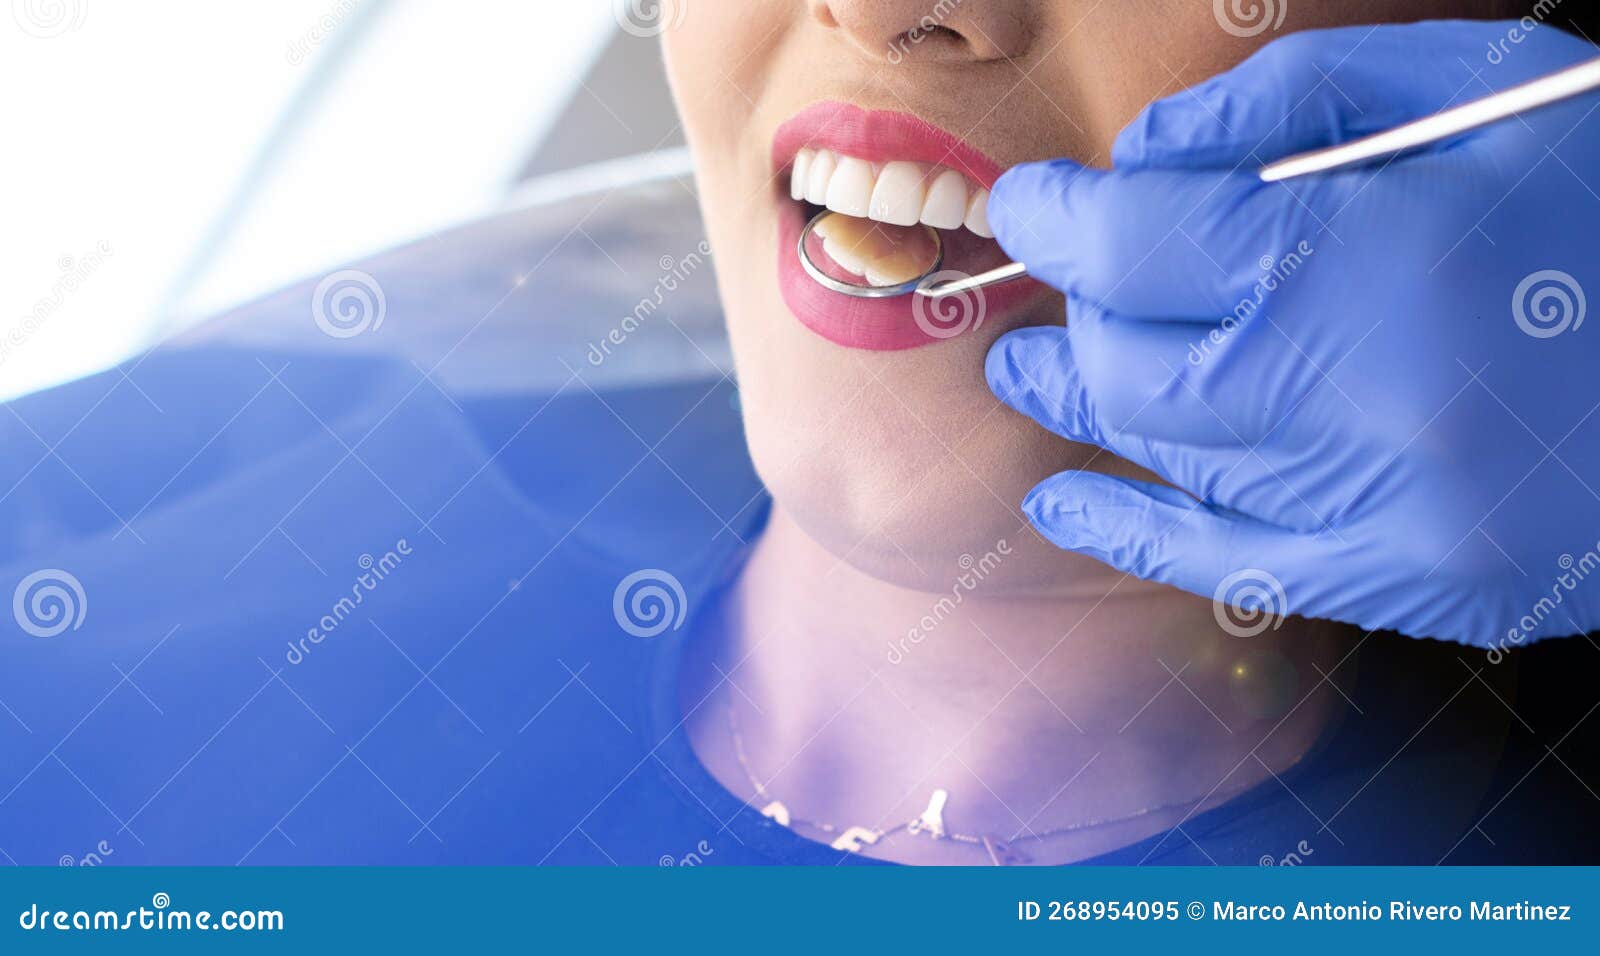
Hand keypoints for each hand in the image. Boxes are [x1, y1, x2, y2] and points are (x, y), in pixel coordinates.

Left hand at [983, 21, 1599, 648]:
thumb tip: (1142, 162)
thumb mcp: (1478, 89)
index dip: (1061, 220)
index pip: (1141, 247)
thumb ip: (1289, 108)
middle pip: (1138, 365)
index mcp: (1382, 256)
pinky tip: (1066, 498)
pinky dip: (1135, 529)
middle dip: (1084, 312)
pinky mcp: (1419, 577)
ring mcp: (1391, 510)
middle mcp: (1368, 399)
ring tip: (1036, 371)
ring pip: (1175, 457)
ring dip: (1094, 404)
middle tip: (1060, 280)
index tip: (1031, 204)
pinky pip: (1234, 567)